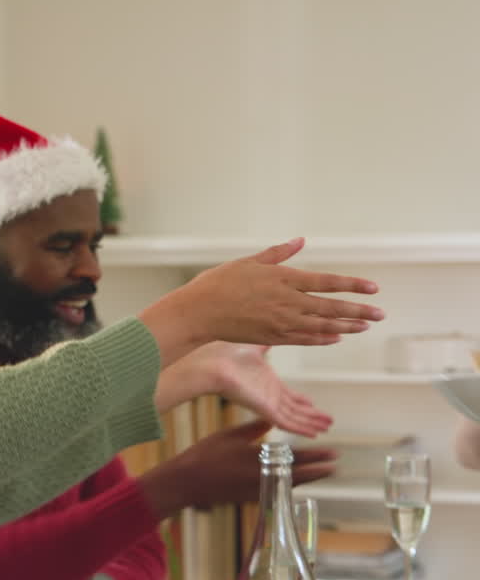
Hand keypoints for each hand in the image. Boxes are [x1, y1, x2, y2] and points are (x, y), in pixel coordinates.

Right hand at [139, 419, 335, 516]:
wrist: (186, 483)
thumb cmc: (204, 455)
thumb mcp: (229, 435)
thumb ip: (254, 428)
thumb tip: (274, 419)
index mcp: (257, 459)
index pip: (294, 458)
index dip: (315, 456)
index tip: (333, 453)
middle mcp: (261, 478)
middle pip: (297, 476)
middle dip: (318, 470)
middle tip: (336, 466)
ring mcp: (256, 491)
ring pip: (288, 485)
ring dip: (307, 479)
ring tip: (323, 473)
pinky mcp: (250, 498)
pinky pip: (277, 491)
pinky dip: (289, 485)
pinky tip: (296, 482)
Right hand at [142, 238, 383, 368]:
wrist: (199, 312)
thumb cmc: (220, 283)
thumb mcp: (250, 261)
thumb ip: (278, 253)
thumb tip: (301, 241)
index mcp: (283, 279)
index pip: (327, 282)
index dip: (352, 285)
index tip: (373, 288)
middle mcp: (287, 302)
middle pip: (330, 307)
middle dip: (358, 311)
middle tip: (381, 315)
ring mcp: (280, 322)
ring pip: (321, 325)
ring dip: (345, 326)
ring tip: (364, 326)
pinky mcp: (271, 337)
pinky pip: (303, 338)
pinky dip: (322, 338)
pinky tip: (336, 338)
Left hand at [157, 342, 331, 435]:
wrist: (212, 364)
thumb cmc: (226, 355)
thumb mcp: (255, 347)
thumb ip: (267, 342)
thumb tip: (275, 327)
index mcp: (266, 383)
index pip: (288, 396)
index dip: (302, 402)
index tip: (313, 404)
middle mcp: (268, 395)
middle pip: (295, 410)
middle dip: (312, 416)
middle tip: (327, 422)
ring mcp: (266, 404)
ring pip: (294, 418)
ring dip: (311, 423)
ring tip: (327, 427)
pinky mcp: (264, 409)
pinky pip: (286, 422)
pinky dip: (301, 428)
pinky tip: (314, 432)